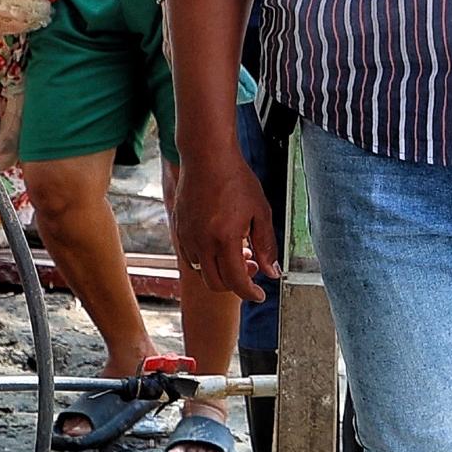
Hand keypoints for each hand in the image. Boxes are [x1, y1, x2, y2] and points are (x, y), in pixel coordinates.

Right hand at [171, 142, 280, 304]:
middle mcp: (202, 242)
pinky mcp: (179, 229)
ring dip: (219, 270)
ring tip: (237, 250)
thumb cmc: (236, 180)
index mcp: (225, 239)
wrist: (207, 156)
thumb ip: (266, 246)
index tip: (259, 295)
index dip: (250, 294)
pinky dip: (206, 259)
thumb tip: (272, 273)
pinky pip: (190, 257)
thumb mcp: (260, 212)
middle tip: (251, 268)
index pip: (237, 282)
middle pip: (216, 284)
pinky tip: (219, 242)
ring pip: (201, 271)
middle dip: (235, 284)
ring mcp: (187, 236)